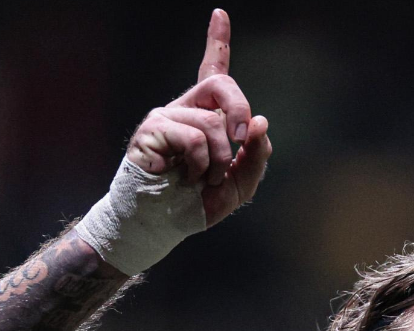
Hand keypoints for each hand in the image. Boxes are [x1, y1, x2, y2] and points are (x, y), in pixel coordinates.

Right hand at [124, 9, 272, 226]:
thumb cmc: (195, 206)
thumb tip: (261, 123)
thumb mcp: (238, 185)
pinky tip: (188, 178)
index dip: (217, 42)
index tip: (220, 13)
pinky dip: (200, 164)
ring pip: (212, 122)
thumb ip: (255, 157)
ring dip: (220, 159)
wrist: (159, 226)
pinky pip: (193, 137)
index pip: (212, 71)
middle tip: (242, 141)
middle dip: (240, 112)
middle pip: (220, 83)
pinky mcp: (152, 131)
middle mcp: (185, 110)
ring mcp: (166, 117)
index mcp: (206, 117)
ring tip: (205, 180)